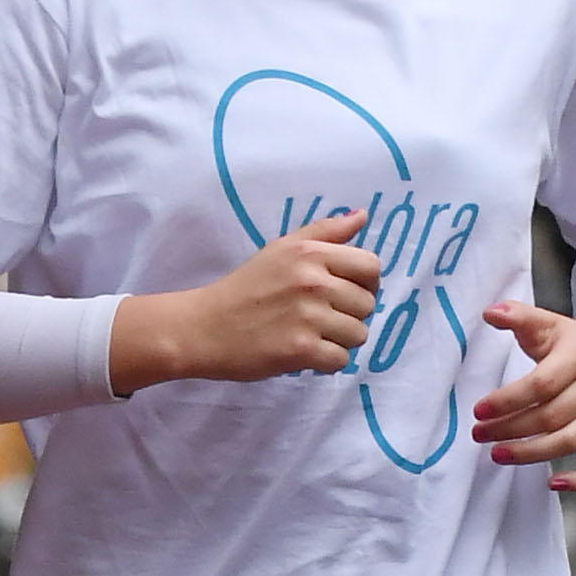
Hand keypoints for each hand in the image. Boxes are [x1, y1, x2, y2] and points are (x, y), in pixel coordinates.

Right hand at [111, 210, 382, 392]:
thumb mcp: (282, 249)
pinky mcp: (301, 349)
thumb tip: (363, 215)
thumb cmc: (246, 287)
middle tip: (321, 317)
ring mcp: (308, 316)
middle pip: (368, 304)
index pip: (371, 266)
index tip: (346, 292)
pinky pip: (342, 360)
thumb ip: (325, 232)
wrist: (204, 327)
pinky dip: (326, 361)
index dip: (366, 283)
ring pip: (359, 334)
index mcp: (310, 253)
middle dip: (351, 314)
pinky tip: (304, 352)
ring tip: (311, 333)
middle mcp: (312, 281)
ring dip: (339, 340)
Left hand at [477, 298, 575, 488]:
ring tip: (496, 454)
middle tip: (478, 433)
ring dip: (530, 453)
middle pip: (551, 416)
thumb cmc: (568, 342)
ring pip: (569, 442)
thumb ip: (517, 315)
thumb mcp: (545, 323)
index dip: (508, 400)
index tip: (478, 410)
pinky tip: (553, 484)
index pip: (541, 384)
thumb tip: (490, 313)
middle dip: (510, 429)